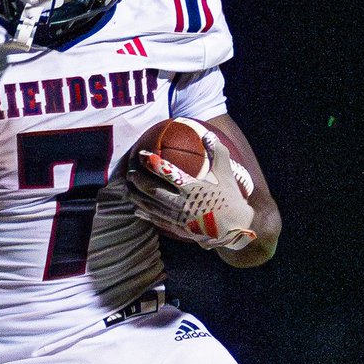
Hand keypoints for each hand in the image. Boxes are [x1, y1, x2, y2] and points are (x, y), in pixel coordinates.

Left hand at [126, 131, 256, 250]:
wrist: (235, 228)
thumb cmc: (230, 198)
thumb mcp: (226, 173)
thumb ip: (218, 152)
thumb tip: (207, 134)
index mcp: (193, 188)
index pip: (168, 173)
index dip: (152, 163)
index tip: (142, 155)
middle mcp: (183, 204)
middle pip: (154, 190)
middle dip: (139, 180)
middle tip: (130, 172)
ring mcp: (179, 218)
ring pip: (153, 206)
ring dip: (138, 197)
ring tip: (128, 189)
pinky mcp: (178, 229)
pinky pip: (158, 221)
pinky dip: (146, 215)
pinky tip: (137, 211)